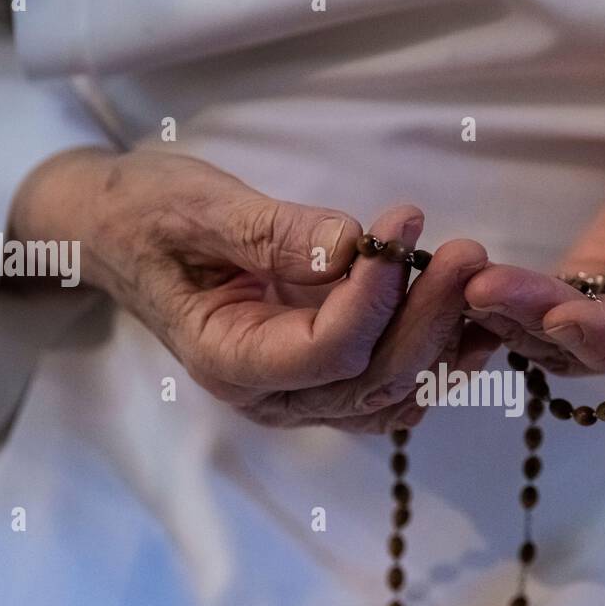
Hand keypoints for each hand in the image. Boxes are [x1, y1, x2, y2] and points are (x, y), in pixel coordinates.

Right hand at [9, 148, 493, 430]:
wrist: (122, 234)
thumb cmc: (147, 216)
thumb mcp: (196, 210)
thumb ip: (270, 234)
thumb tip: (349, 245)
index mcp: (230, 360)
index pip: (325, 352)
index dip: (375, 295)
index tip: (403, 222)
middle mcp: (272, 395)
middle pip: (371, 379)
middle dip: (427, 318)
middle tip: (468, 252)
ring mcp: (302, 394)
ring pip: (392, 393)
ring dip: (444, 344)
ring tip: (482, 281)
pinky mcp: (326, 376)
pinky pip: (392, 386)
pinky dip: (437, 358)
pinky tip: (472, 319)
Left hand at [464, 121, 604, 373]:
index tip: (563, 317)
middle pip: (597, 349)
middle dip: (538, 324)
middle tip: (485, 291)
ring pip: (562, 337)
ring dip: (511, 317)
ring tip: (464, 285)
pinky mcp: (597, 285)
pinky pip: (548, 302)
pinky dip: (510, 296)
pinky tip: (469, 277)